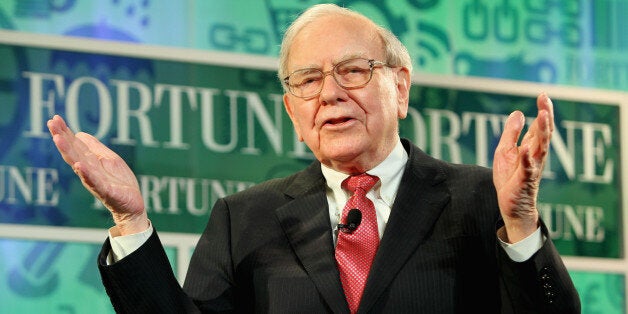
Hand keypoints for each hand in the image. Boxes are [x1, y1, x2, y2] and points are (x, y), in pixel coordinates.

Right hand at [47, 115, 147, 234]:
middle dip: (61, 138)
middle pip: (72, 152)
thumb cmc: (119, 182)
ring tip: (58, 138)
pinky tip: (79, 165)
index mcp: (90, 162)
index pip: (74, 145)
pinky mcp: (106, 191)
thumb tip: (80, 134)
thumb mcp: (109, 160)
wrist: (131, 204)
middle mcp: (88, 171)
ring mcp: (96, 181)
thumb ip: (95, 148)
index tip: (55, 119)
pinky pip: (95, 182)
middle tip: (51, 123)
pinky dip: (86, 174)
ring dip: (68, 152)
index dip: (65, 132)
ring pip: (79, 164)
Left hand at [493, 93, 553, 242]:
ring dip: (542, 132)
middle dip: (546, 116)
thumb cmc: (510, 178)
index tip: (543, 95)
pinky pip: (527, 168)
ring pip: (540, 147)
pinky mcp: (524, 180)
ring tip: (543, 116)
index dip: (542, 111)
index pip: (539, 126)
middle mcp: (535, 155)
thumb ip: (511, 133)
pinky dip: (527, 158)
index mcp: (531, 147)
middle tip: (546, 100)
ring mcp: (532, 167)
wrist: (511, 205)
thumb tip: (518, 112)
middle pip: (543, 133)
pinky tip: (526, 148)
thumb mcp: (505, 151)